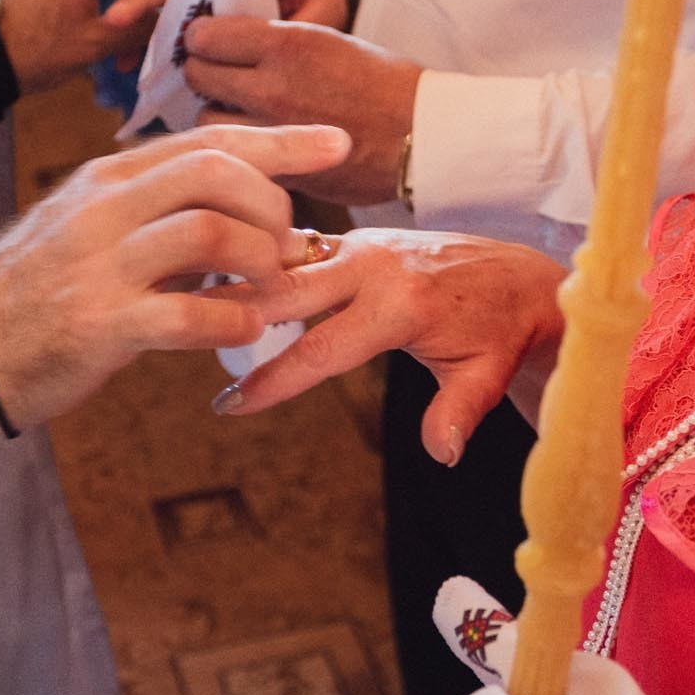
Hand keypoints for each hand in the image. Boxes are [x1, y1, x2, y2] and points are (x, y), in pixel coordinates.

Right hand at [0, 124, 350, 427]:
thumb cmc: (43, 289)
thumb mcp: (94, 228)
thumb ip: (160, 209)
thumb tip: (248, 210)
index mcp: (109, 177)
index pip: (209, 139)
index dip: (283, 141)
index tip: (338, 143)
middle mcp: (105, 208)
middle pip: (217, 172)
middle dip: (273, 205)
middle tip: (286, 245)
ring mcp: (102, 265)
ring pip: (211, 232)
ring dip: (260, 261)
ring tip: (267, 289)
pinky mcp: (102, 325)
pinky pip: (189, 315)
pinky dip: (233, 321)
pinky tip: (242, 330)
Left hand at [182, 17, 422, 205]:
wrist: (422, 134)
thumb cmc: (383, 82)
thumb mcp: (327, 38)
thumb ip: (275, 40)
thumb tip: (229, 40)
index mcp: (285, 43)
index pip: (204, 36)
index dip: (201, 38)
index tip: (207, 43)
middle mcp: (271, 85)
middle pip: (196, 76)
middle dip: (201, 73)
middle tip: (215, 77)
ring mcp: (273, 130)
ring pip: (205, 119)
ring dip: (214, 113)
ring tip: (234, 111)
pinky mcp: (281, 167)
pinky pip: (236, 153)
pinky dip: (237, 146)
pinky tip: (252, 140)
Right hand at [211, 228, 565, 465]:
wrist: (521, 275)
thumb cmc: (502, 330)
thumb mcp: (487, 373)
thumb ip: (460, 412)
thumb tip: (443, 453)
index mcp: (400, 303)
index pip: (320, 349)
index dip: (273, 381)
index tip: (231, 405)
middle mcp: (372, 265)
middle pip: (283, 291)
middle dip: (229, 315)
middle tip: (173, 336)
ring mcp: (360, 246)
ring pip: (282, 261)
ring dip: (235, 280)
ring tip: (178, 301)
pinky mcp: (353, 240)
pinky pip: (295, 250)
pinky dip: (258, 266)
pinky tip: (215, 280)